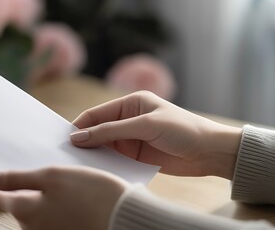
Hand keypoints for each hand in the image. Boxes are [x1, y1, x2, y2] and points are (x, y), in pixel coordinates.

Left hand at [0, 167, 127, 229]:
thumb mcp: (52, 177)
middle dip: (13, 181)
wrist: (123, 218)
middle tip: (28, 161)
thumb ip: (17, 179)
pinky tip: (65, 190)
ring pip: (29, 205)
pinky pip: (44, 212)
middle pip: (10, 199)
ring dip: (34, 189)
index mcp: (23, 209)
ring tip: (55, 174)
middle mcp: (29, 225)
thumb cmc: (92, 195)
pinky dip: (48, 198)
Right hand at [70, 91, 241, 179]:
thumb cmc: (182, 129)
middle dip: (84, 140)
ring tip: (78, 164)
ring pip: (103, 145)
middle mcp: (127, 119)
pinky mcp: (135, 155)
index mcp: (130, 103)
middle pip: (97, 129)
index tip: (65, 139)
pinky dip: (104, 164)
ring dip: (93, 153)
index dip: (80, 125)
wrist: (209, 152)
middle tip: (67, 153)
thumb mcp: (145, 125)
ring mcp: (130, 138)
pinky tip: (96, 171)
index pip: (97, 113)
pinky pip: (114, 158)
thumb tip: (78, 136)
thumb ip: (111, 131)